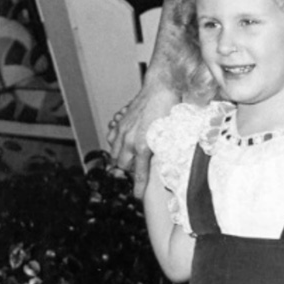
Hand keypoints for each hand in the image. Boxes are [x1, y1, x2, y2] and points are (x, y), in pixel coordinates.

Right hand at [108, 79, 178, 197]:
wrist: (161, 87)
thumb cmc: (170, 109)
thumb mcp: (172, 134)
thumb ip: (165, 151)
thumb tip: (167, 163)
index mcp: (144, 146)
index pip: (139, 173)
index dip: (138, 187)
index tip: (138, 196)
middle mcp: (129, 140)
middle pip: (123, 166)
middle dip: (130, 171)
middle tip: (140, 170)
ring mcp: (122, 131)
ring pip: (114, 154)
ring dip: (122, 159)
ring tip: (132, 158)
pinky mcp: (119, 122)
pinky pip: (111, 140)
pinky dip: (116, 144)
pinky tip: (124, 143)